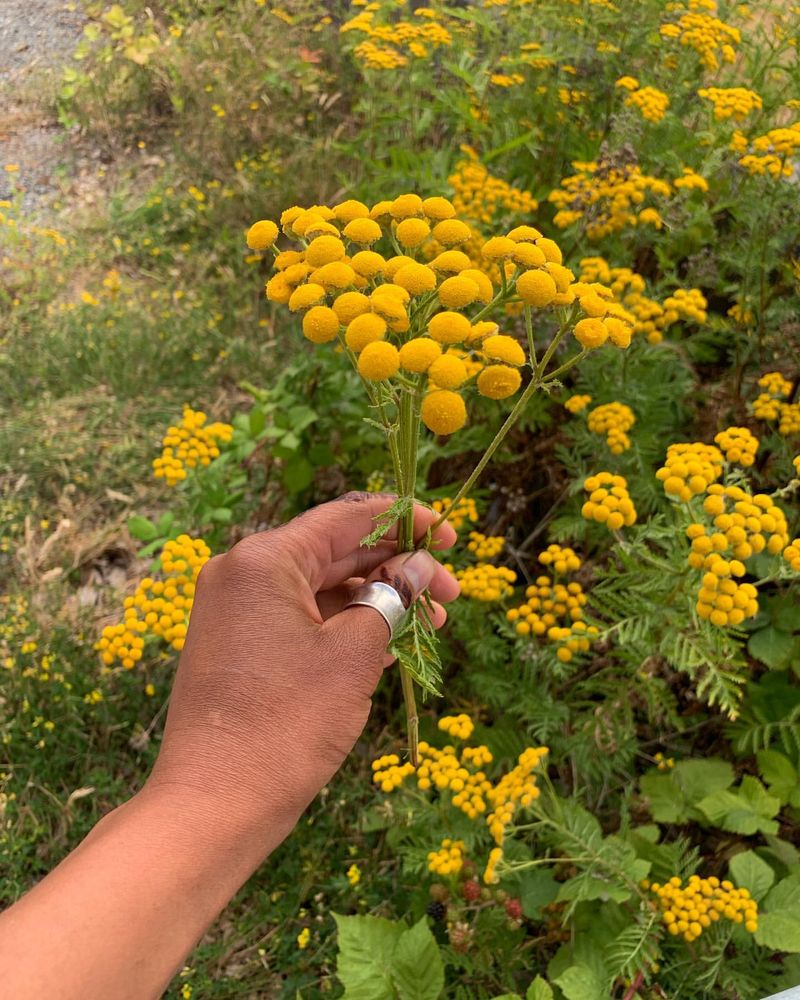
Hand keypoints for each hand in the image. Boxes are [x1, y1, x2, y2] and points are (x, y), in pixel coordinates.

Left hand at [146, 492, 459, 852]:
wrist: (215, 805)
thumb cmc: (286, 724)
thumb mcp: (354, 654)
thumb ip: (392, 597)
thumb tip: (418, 565)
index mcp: (264, 559)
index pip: (348, 517)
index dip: (405, 522)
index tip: (447, 535)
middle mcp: (243, 573)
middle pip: (337, 552)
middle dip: (398, 569)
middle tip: (449, 596)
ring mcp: (237, 611)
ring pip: (323, 589)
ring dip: (377, 602)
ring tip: (430, 627)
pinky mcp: (240, 645)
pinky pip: (303, 619)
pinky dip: (346, 627)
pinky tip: (390, 647)